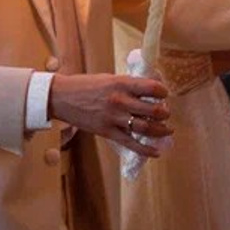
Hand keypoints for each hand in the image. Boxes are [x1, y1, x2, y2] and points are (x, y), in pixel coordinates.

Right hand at [49, 73, 171, 157]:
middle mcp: (121, 101)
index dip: (163, 92)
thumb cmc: (85, 85)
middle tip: (166, 113)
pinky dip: (146, 149)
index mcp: (122, 83)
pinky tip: (156, 151)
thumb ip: (127, 85)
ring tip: (167, 130)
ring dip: (161, 130)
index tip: (164, 94)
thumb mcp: (109, 79)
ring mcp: (114, 118)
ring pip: (146, 128)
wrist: (63, 97)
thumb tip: (147, 91)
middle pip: (153, 111)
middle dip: (165, 113)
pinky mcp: (107, 132)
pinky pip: (131, 143)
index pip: (152, 88)